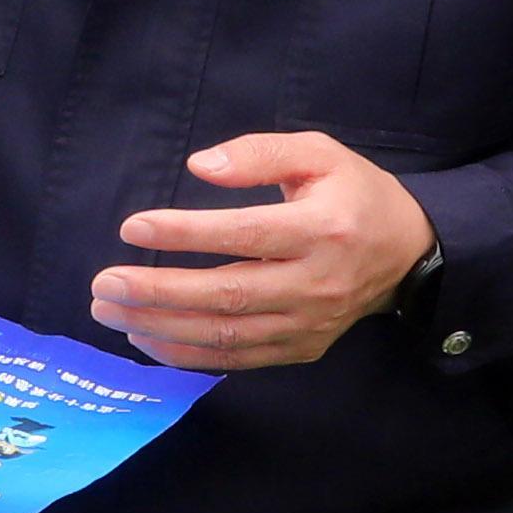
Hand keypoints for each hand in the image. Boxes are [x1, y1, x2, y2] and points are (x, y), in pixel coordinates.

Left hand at [88, 132, 433, 373]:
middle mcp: (317, 282)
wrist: (408, 253)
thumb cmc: (355, 194)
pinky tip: (145, 337)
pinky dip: (186, 355)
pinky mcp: (302, 348)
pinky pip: (237, 358)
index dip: (186, 233)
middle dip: (159, 292)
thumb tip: (198, 165)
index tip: (133, 227)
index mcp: (324, 228)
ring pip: (227, 334)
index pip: (245, 234)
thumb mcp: (318, 153)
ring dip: (162, 327)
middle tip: (104, 283)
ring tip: (110, 311)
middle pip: (229, 294)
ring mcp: (309, 324)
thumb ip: (259, 153)